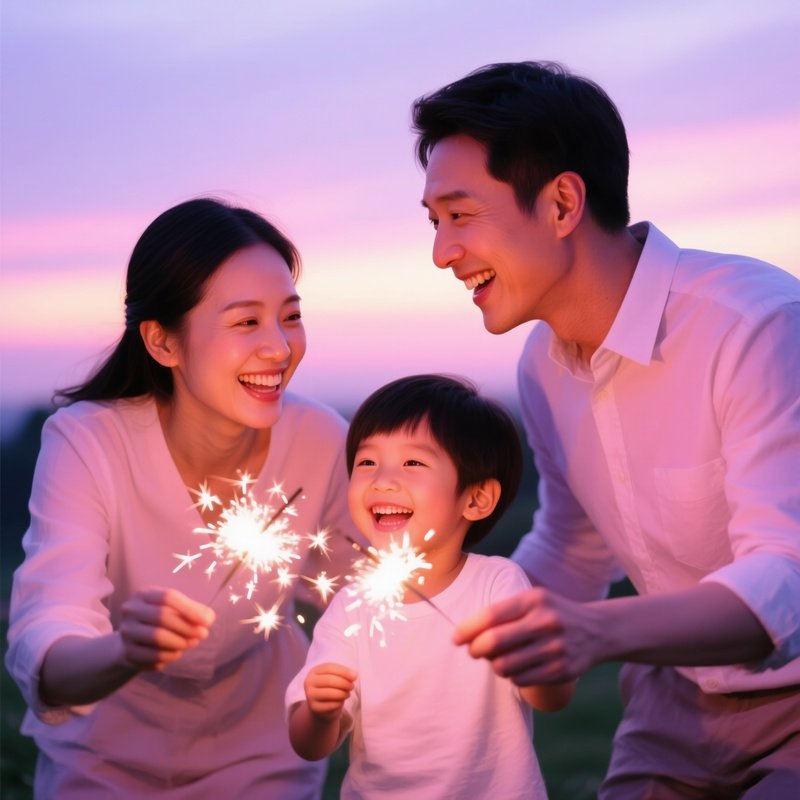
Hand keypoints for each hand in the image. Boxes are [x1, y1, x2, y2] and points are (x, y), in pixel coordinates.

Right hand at [118, 587, 214, 670]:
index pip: (168, 597)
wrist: (132, 641)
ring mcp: (127, 632)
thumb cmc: (160, 620)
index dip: (190, 608)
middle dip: (187, 627)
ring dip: (180, 642)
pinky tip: (177, 653)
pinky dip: (170, 656)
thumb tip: (208, 619)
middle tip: (203, 634)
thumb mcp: (175, 609)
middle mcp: (131, 610)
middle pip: (162, 617)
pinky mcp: (127, 652)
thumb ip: (194, 610)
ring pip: (157, 637)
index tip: (207, 621)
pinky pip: (153, 656)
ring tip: (192, 643)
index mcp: (144, 594)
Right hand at [304, 662, 356, 719]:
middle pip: (329, 680)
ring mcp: (310, 695)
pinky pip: (331, 705)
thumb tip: (354, 675)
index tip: (355, 676)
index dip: (343, 671)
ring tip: (348, 693)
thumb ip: (342, 674)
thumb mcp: (334, 678)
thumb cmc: (330, 688)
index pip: (329, 667)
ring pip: (330, 693)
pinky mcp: (314, 708)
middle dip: (344, 683)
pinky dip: (339, 703)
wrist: (321, 707)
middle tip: (352, 686)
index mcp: (314, 671)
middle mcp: (309, 682)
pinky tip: (341, 701)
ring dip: (343, 693)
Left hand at [453, 587, 601, 685]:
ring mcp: (555, 648)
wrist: (597, 630)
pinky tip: (516, 667)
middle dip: (475, 649)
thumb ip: (502, 613)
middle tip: (473, 651)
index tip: (456, 638)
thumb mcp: (532, 600)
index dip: (467, 629)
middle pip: (494, 642)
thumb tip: (465, 634)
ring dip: (494, 665)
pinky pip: (520, 679)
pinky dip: (511, 676)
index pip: (490, 615)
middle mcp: (545, 622)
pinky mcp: (561, 670)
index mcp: (533, 600)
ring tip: (498, 659)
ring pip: (505, 666)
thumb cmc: (552, 613)